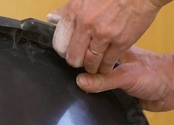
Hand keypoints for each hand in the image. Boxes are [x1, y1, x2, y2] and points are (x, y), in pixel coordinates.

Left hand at [49, 0, 167, 74]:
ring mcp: (104, 34)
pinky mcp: (121, 42)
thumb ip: (67, 9)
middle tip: (82, 60)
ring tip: (95, 64)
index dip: (64, 51)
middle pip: (73, 57)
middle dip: (77, 62)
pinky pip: (109, 63)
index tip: (70, 52)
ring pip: (91, 63)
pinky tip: (107, 64)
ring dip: (92, 66)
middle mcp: (87, 23)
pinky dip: (106, 66)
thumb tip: (52, 19)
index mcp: (76, 10)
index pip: (60, 43)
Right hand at [74, 47, 173, 111]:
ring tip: (82, 104)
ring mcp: (120, 83)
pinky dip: (107, 107)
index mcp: (113, 54)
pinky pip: (110, 103)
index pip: (89, 59)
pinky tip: (97, 112)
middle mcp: (115, 68)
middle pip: (93, 76)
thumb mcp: (126, 76)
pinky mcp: (125, 97)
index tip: (67, 76)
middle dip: (85, 84)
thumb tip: (80, 81)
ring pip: (101, 90)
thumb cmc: (157, 74)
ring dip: (96, 97)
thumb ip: (103, 80)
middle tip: (73, 93)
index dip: (79, 66)